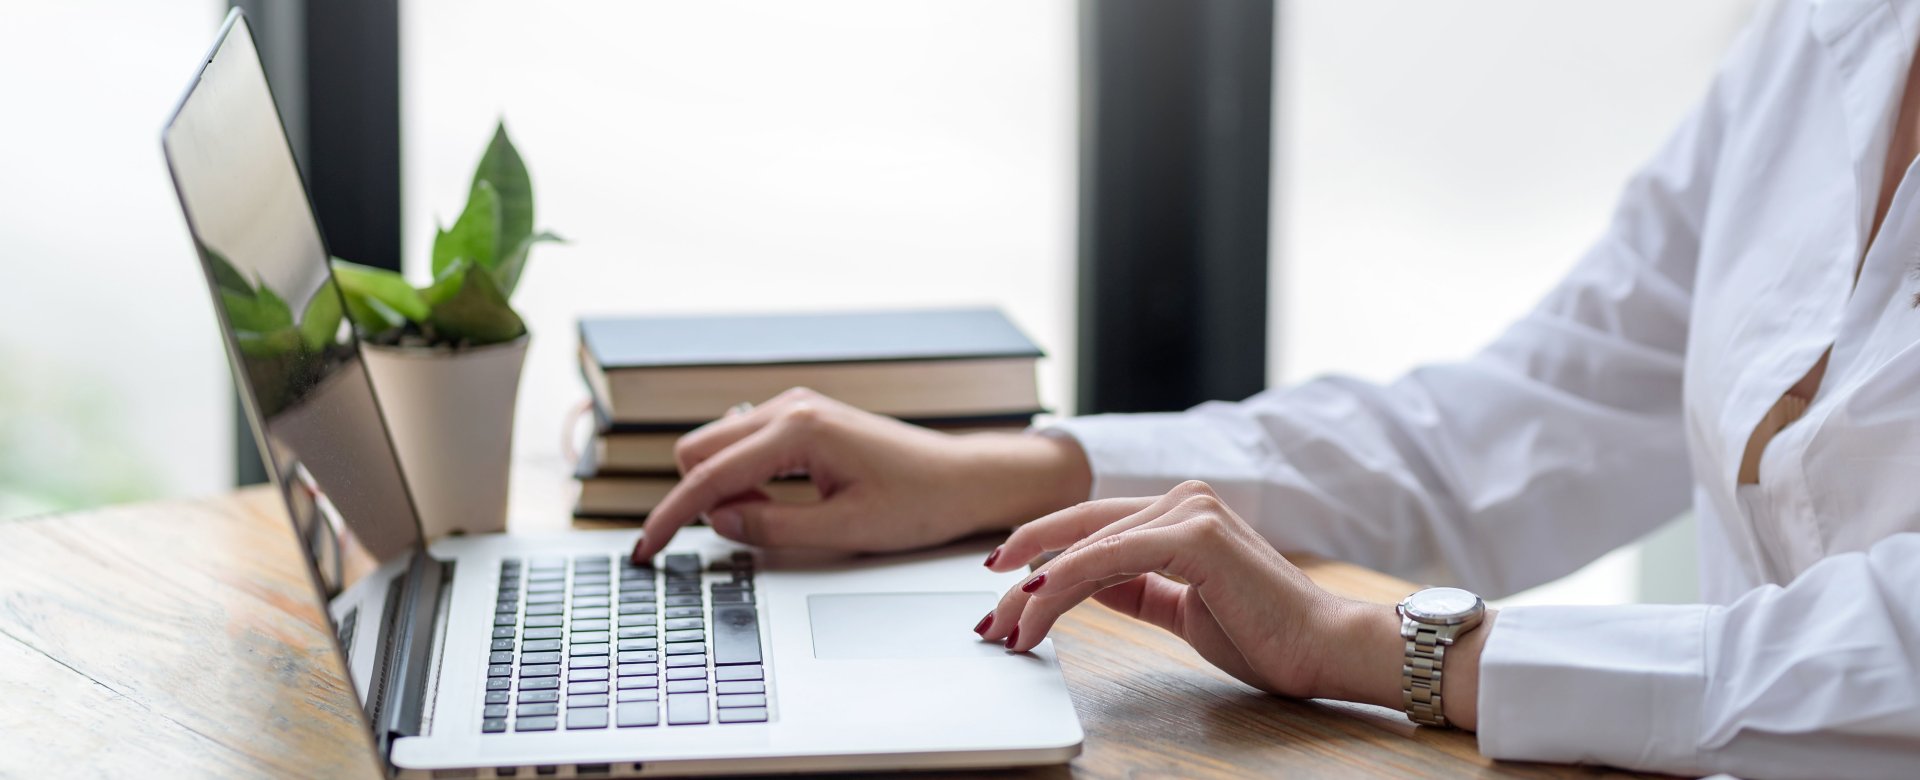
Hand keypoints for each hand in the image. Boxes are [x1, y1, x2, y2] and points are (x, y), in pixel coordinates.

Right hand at [628, 388, 1091, 561]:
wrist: (963, 479)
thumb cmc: (917, 503)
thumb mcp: (844, 532)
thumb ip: (772, 528)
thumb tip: (717, 522)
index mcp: (797, 431)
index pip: (709, 478)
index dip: (671, 518)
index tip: (646, 551)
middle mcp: (789, 407)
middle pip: (697, 450)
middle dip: (700, 497)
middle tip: (749, 532)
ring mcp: (794, 407)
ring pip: (716, 445)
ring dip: (723, 486)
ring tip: (778, 515)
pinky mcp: (801, 417)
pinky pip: (743, 444)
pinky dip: (744, 475)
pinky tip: (780, 498)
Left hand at [978, 479, 1482, 720]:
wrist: (1323, 649)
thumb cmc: (1264, 633)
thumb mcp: (1181, 608)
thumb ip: (1135, 587)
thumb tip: (1080, 582)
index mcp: (1182, 512)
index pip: (1091, 526)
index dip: (1040, 551)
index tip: (1000, 585)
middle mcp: (1185, 499)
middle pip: (1079, 533)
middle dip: (1024, 577)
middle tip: (988, 617)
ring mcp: (1192, 510)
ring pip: (1088, 548)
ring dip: (1037, 592)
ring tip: (1008, 627)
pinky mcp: (1197, 536)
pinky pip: (1113, 558)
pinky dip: (1069, 580)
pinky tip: (1038, 602)